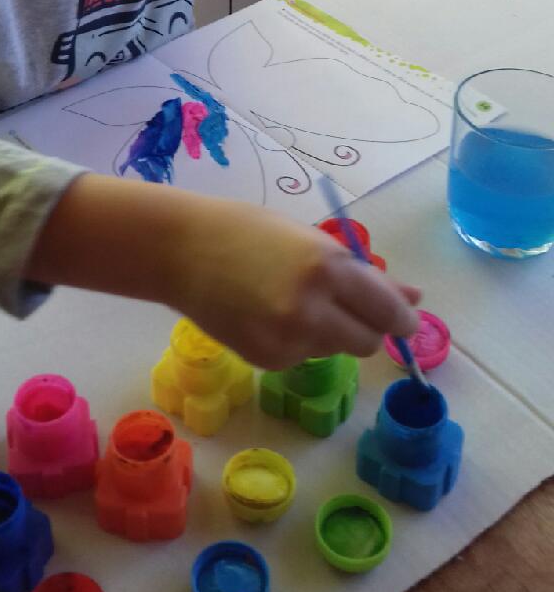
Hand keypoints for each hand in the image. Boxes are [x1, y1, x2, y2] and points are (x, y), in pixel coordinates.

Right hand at [30, 175, 419, 370]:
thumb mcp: (310, 241)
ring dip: (328, 333)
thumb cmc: (247, 230)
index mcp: (328, 268)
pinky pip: (301, 357)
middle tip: (345, 308)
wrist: (179, 250)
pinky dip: (296, 341)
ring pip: (333, 350)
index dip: (400, 319)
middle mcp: (312, 309)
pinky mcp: (266, 360)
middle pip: (367, 342)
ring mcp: (287, 340)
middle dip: (366, 329)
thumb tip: (413, 300)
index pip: (387, 312)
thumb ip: (362, 275)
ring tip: (288, 299)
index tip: (403, 320)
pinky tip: (266, 314)